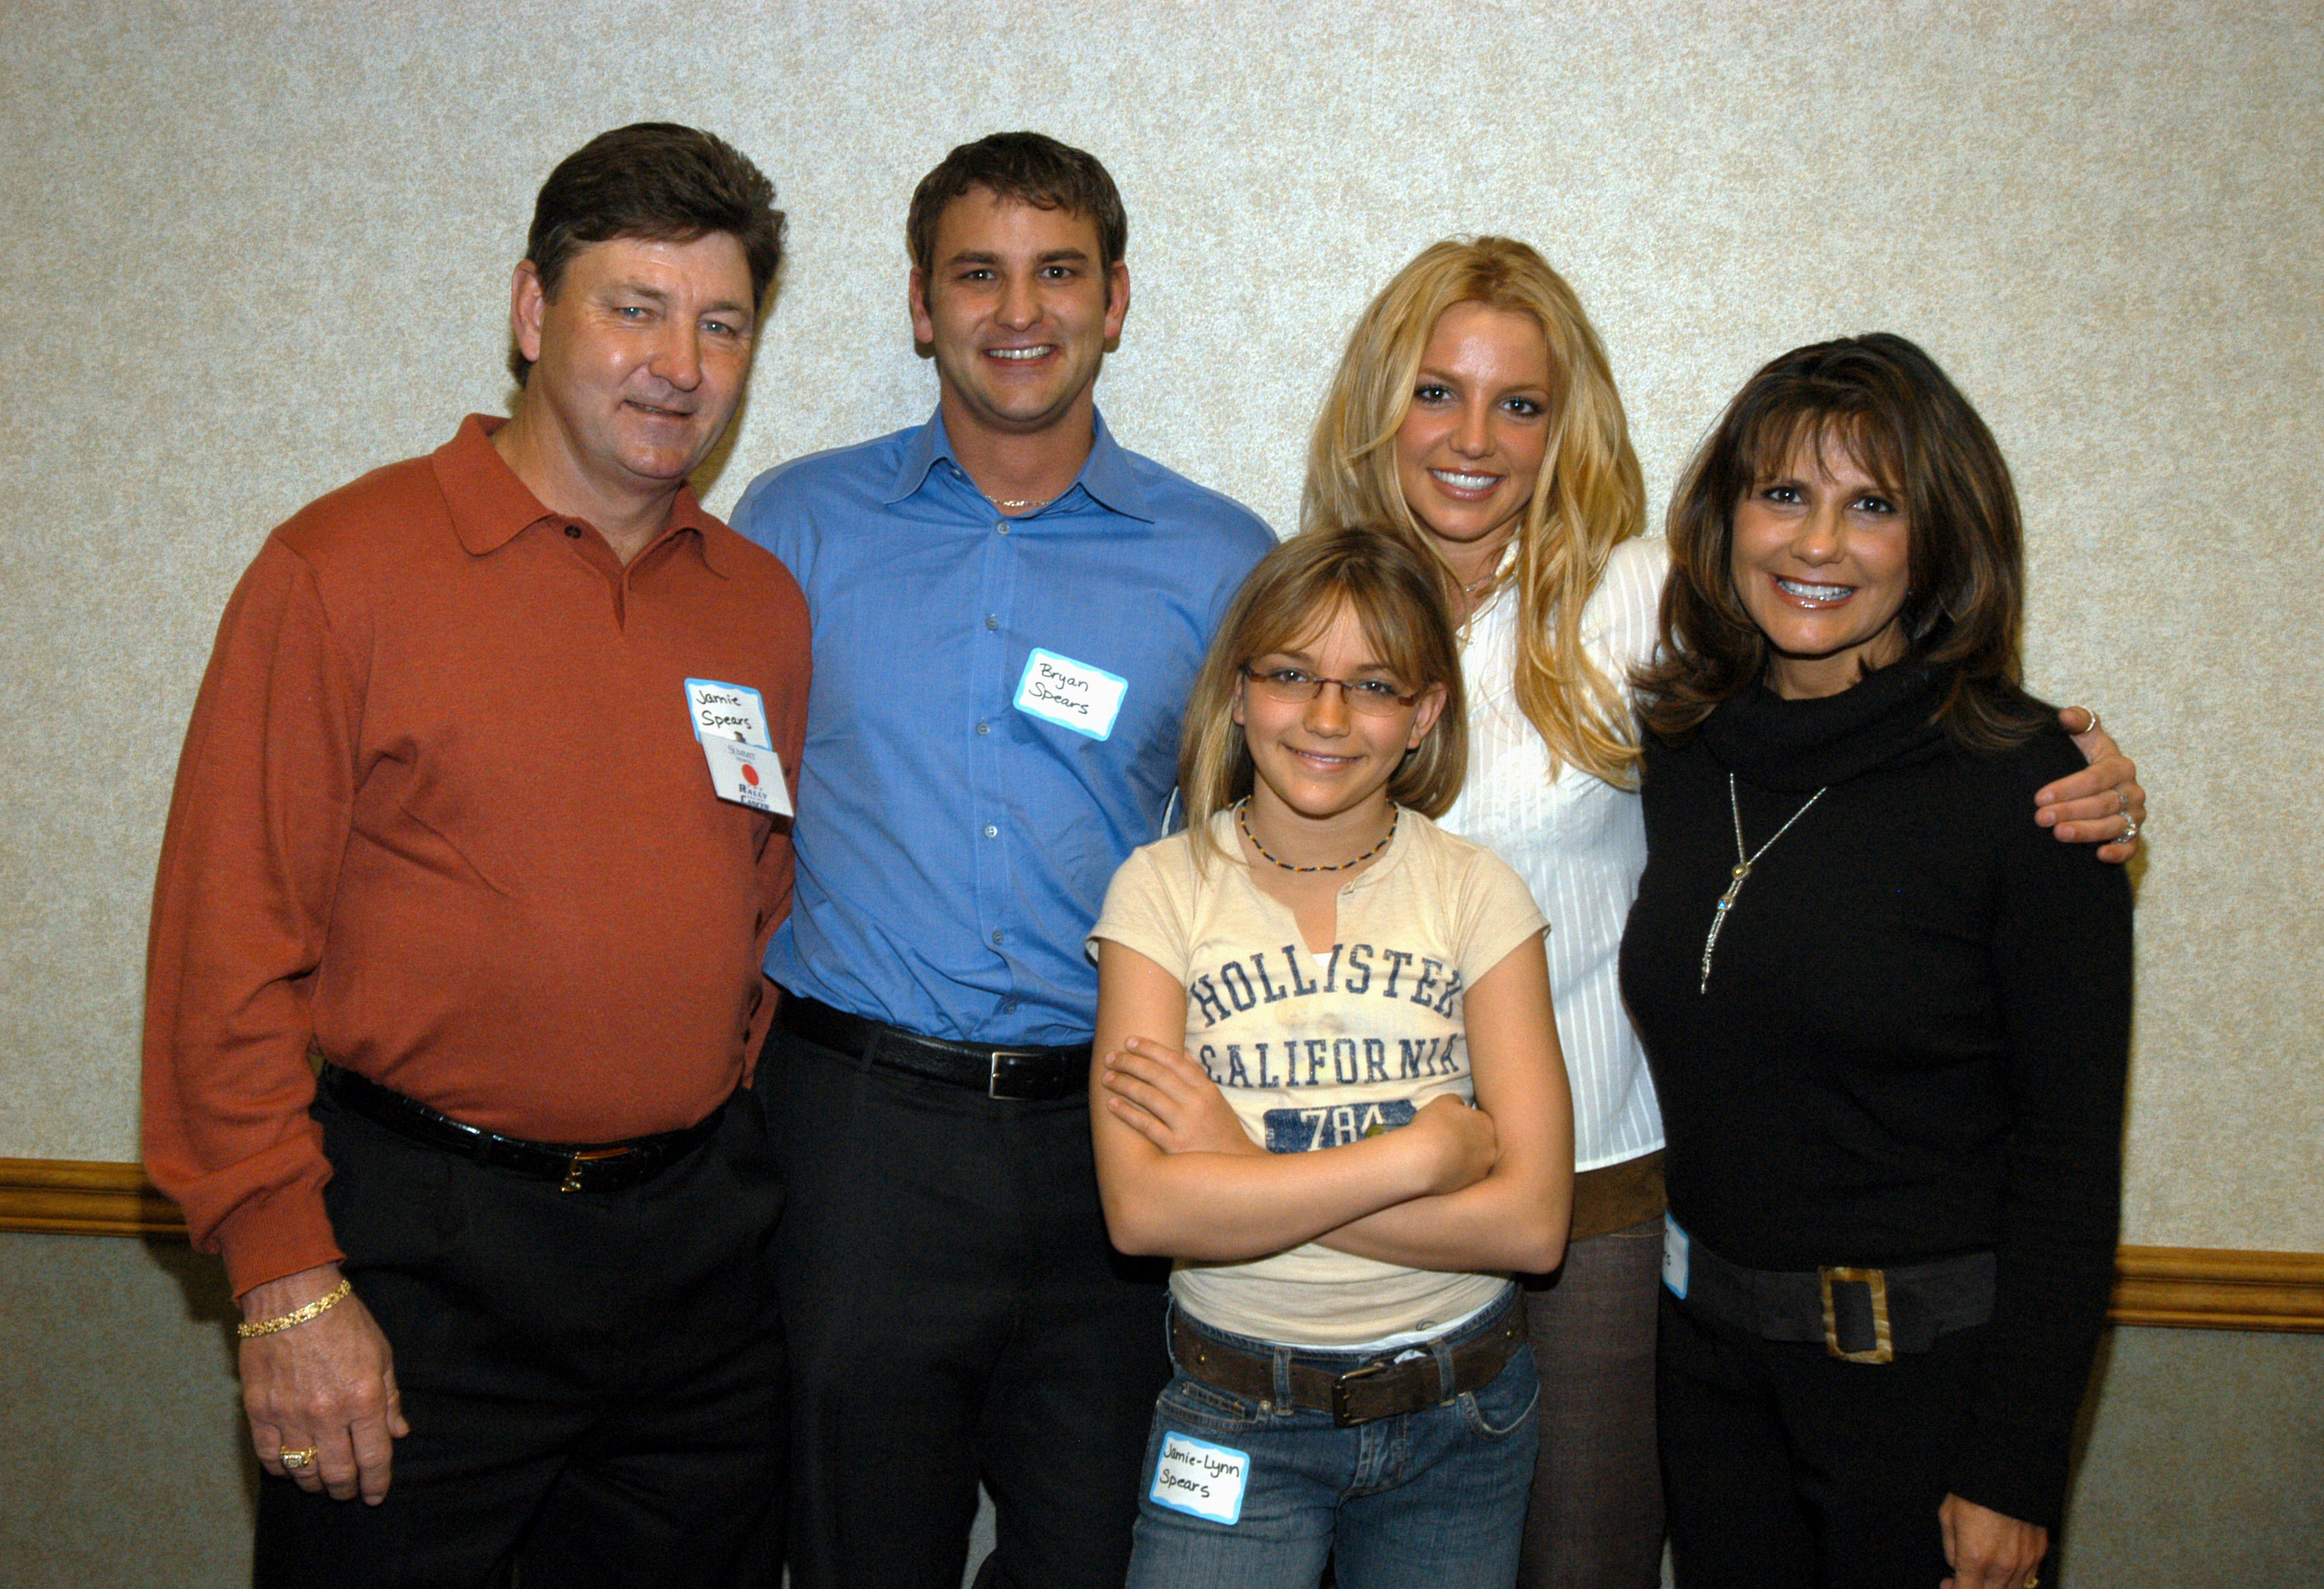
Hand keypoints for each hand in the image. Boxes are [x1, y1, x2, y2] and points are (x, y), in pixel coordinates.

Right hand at [238, 1263, 406, 1503]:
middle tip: (348, 1492)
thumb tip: (398, 1432)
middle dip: (346, 1489)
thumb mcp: (381, 1354)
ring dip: (315, 1483)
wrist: (292, 1296)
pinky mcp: (259, 1411)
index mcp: (363, 1399)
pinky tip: (291, 1467)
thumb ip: (390, 1398)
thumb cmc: (343, 1320)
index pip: (373, 1457)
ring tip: (322, 1482)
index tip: (376, 1494)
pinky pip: (270, 1456)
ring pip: (304, 1471)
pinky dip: (282, 1469)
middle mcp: (327, 1413)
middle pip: (338, 1472)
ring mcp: (290, 1415)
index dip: (377, 1481)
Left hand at [1100, 1036, 1259, 1156]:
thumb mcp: (1216, 1100)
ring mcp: (1186, 1125)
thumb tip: (1182, 1052)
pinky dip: (1127, 1113)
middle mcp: (1197, 1103)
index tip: (1130, 1041)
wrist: (1233, 1167)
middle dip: (1131, 1063)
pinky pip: (1146, 1125)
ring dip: (1124, 1084)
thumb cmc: (1221, 1131)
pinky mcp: (1175, 1146)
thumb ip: (1198, 1077)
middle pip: (1158, 1075)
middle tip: (1111, 1057)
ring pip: (1149, 1097)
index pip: (1175, 1061)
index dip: (1150, 1048)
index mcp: (1207, 1089)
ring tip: (1107, 1077)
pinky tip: (1112, 1104)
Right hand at [1406, 1093, 1498, 1195]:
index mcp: (1486, 1123)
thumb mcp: (1443, 1101)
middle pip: (1480, 1142)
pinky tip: (1440, 1171)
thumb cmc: (1433, 1125)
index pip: (1478, 1121)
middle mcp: (1491, 1146)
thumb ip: (1455, 1101)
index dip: (1462, 1123)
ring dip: (1462, 1159)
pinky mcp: (1472, 1186)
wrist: (1425, 1159)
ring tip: (1440, 1158)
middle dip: (1466, 1142)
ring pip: (1474, 1162)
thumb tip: (1460, 1106)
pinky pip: (1464, 1177)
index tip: (1449, 1126)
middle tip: (1446, 1142)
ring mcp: (1483, 1168)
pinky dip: (1455, 1174)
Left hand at [1939, 1494, 2048, 1588]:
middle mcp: (2002, 1567)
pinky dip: (2014, 1578)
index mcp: (1975, 1558)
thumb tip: (1957, 1566)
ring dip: (1996, 1585)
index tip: (1949, 1582)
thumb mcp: (1948, 1516)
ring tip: (1985, 1572)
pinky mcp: (2040, 1553)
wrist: (2009, 1470)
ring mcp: (2025, 1562)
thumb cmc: (1973, 1491)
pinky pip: (2028, 1578)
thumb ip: (1951, 1549)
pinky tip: (2004, 1565)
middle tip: (1965, 1578)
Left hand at [2035, 706, 2144, 861]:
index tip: (2041, 796)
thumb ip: (2077, 721)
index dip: (2069, 787)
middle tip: (2041, 818)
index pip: (2097, 777)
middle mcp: (2132, 790)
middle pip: (2102, 803)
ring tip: (2059, 833)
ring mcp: (2134, 815)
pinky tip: (2100, 855)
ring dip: (2086, 831)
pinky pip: (2131, 846)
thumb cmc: (2082, 758)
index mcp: (2120, 766)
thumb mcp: (2081, 737)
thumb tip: (2066, 717)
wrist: (2094, 785)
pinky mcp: (2133, 835)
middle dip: (2070, 810)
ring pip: (2113, 825)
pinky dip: (2118, 852)